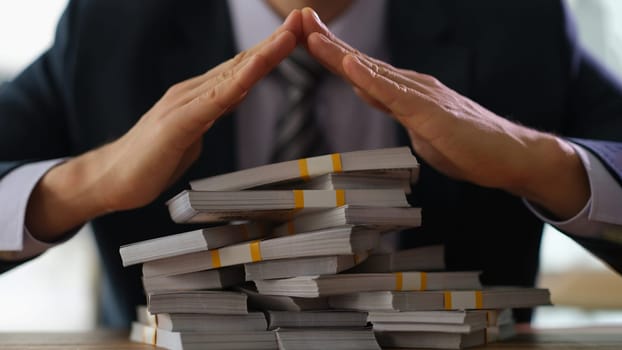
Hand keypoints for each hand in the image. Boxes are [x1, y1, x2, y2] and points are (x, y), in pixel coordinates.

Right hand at [26, 11, 301, 239]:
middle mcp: (193, 91)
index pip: (241, 69)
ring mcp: (184, 104)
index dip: (270, 51)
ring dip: (265, 54)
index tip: (297, 35)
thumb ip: (211, 112)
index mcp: (199, 96)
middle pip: (242, 63)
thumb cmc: (151, 159)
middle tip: (302, 19)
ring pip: (233, 75)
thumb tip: (231, 99)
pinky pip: (215, 100)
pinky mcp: (178, 123)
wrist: (111, 179)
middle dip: (275, 42)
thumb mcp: (192, 132)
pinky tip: (257, 66)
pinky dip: (240, 81)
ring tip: (290, 35)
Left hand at [301, 8, 588, 218]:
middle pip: (361, 62)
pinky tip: (350, 67)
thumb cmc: (467, 145)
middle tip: (300, 19)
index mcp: (405, 90)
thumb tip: (368, 91)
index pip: (361, 69)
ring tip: (312, 34)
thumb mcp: (418, 125)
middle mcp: (411, 85)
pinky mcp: (431, 113)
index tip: (307, 36)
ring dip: (339, 53)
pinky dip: (370, 79)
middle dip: (327, 42)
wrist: (509, 157)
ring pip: (373, 72)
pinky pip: (395, 95)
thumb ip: (393, 106)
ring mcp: (421, 96)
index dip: (332, 52)